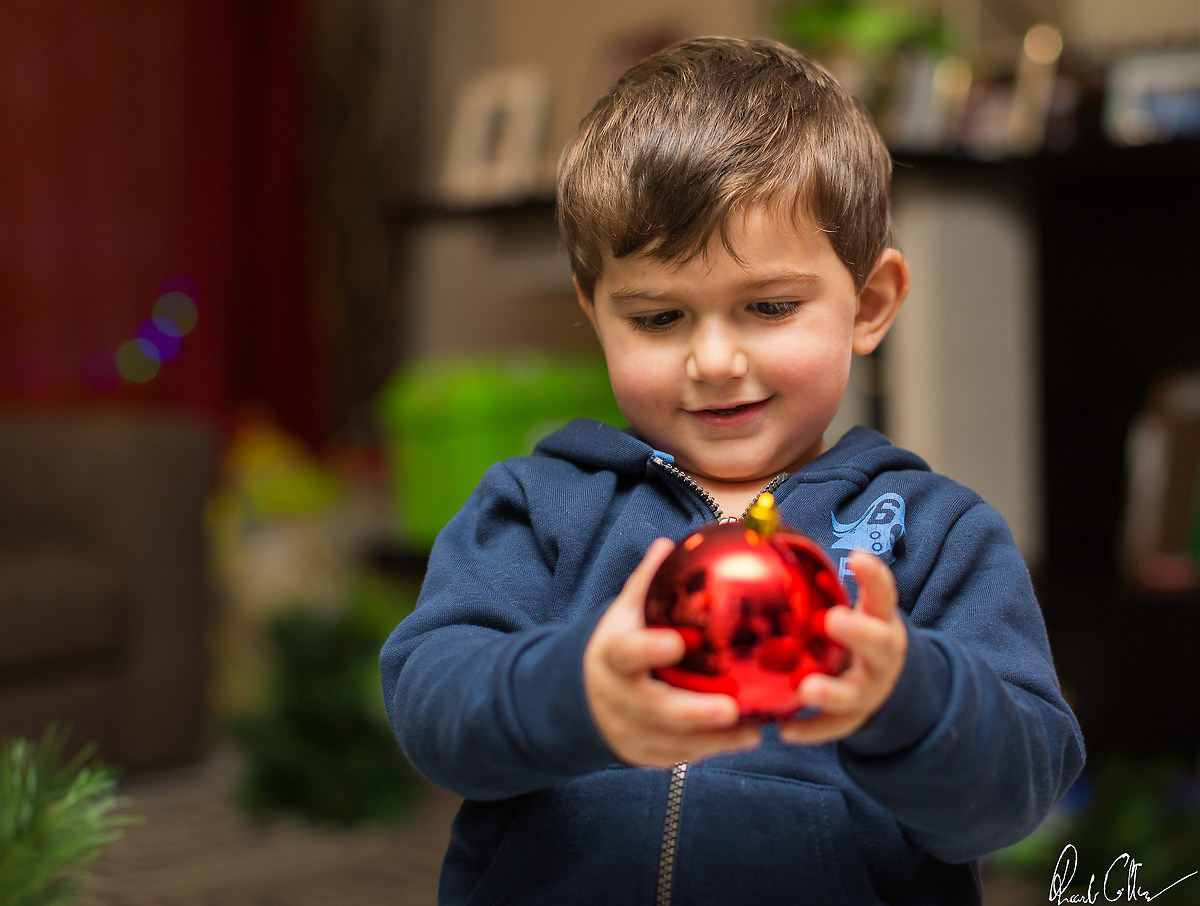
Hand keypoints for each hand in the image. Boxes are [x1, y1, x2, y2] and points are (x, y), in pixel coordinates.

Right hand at [584, 538, 761, 766]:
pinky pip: (679, 756)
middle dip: (692, 712)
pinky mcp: (644, 754)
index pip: (626, 652)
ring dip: (714, 739)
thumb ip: (648, 581)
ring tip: (755, 730)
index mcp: (612, 655)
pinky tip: (745, 737)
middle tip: (730, 708)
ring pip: (672, 741)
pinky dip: (711, 749)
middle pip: (654, 709)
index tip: (677, 643)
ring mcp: (629, 730)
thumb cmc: (618, 644)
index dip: (648, 649)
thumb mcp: (625, 612)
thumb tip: (669, 543)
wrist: (579, 697)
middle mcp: (619, 696)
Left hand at [779, 550, 906, 745]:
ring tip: (806, 689)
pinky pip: (833, 728)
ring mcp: (869, 689)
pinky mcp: (854, 719)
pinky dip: (811, 730)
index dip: (873, 576)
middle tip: (834, 620)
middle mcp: (880, 655)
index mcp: (881, 620)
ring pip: (854, 694)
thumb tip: (764, 532)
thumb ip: (821, 582)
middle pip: (877, 643)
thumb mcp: (853, 606)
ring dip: (830, 691)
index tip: (857, 557)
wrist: (888, 682)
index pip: (883, 594)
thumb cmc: (856, 631)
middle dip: (857, 632)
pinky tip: (785, 731)